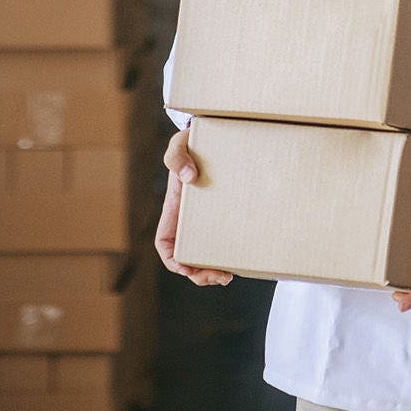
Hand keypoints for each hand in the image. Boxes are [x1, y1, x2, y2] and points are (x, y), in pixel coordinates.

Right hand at [156, 129, 232, 285]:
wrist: (217, 134)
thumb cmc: (193, 141)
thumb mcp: (179, 145)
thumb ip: (177, 157)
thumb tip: (189, 178)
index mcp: (175, 210)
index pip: (166, 243)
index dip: (172, 260)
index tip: (186, 268)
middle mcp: (191, 220)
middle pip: (189, 257)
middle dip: (199, 273)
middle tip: (220, 277)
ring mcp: (211, 219)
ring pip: (209, 254)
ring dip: (215, 270)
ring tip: (228, 275)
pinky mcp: (230, 215)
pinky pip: (229, 240)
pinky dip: (233, 254)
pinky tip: (244, 258)